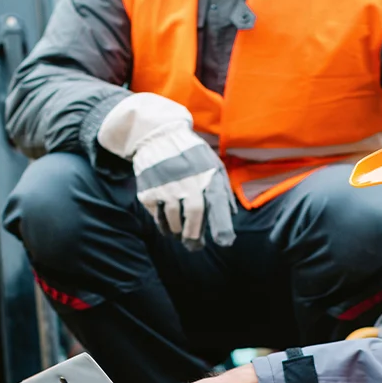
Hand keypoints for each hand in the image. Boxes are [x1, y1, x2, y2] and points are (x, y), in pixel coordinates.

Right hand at [98, 93, 235, 249]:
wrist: (157, 136)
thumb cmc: (191, 154)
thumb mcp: (213, 164)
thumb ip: (222, 189)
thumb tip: (232, 215)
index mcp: (208, 175)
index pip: (217, 203)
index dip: (222, 225)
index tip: (225, 242)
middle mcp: (188, 181)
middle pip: (194, 215)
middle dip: (195, 235)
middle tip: (194, 246)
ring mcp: (167, 186)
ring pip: (174, 220)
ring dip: (178, 231)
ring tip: (180, 234)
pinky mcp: (149, 191)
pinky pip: (157, 216)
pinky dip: (163, 224)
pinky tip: (167, 224)